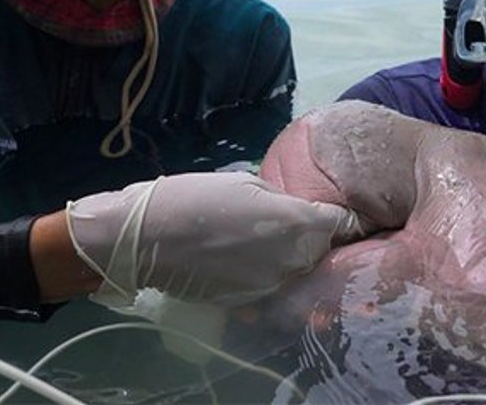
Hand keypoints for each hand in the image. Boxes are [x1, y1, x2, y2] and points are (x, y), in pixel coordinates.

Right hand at [67, 172, 364, 305]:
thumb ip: (281, 201)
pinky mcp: (248, 303)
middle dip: (314, 237)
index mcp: (295, 224)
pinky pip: (270, 284)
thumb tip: (296, 210)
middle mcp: (291, 260)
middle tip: (295, 221)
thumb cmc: (194, 198)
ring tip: (263, 239)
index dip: (339, 215)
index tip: (334, 211)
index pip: (340, 223)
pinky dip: (265, 272)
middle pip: (320, 249)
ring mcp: (270, 286)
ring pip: (296, 269)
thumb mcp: (245, 183)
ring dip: (290, 257)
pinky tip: (242, 257)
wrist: (145, 239)